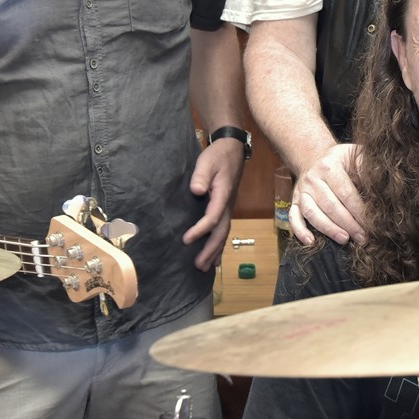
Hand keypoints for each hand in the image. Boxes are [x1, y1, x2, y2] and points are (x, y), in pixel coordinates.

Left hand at [184, 137, 246, 270]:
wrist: (232, 150)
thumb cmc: (217, 156)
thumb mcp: (207, 162)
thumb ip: (202, 176)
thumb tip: (198, 191)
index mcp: (223, 195)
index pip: (212, 218)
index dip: (200, 231)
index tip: (186, 240)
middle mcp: (227, 206)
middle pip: (221, 232)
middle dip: (210, 250)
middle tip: (198, 266)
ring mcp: (227, 208)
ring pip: (223, 234)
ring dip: (215, 251)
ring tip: (205, 268)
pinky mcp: (224, 208)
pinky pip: (223, 230)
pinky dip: (219, 245)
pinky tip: (214, 257)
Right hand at [288, 143, 366, 245]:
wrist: (316, 158)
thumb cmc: (342, 161)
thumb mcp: (355, 155)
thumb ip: (366, 167)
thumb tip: (380, 184)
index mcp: (329, 166)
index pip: (345, 192)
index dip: (358, 210)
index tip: (370, 224)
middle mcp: (312, 178)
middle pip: (330, 205)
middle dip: (347, 223)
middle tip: (361, 237)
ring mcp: (302, 191)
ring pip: (312, 213)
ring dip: (328, 229)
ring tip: (344, 240)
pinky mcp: (294, 201)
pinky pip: (293, 217)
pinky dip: (299, 231)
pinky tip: (310, 242)